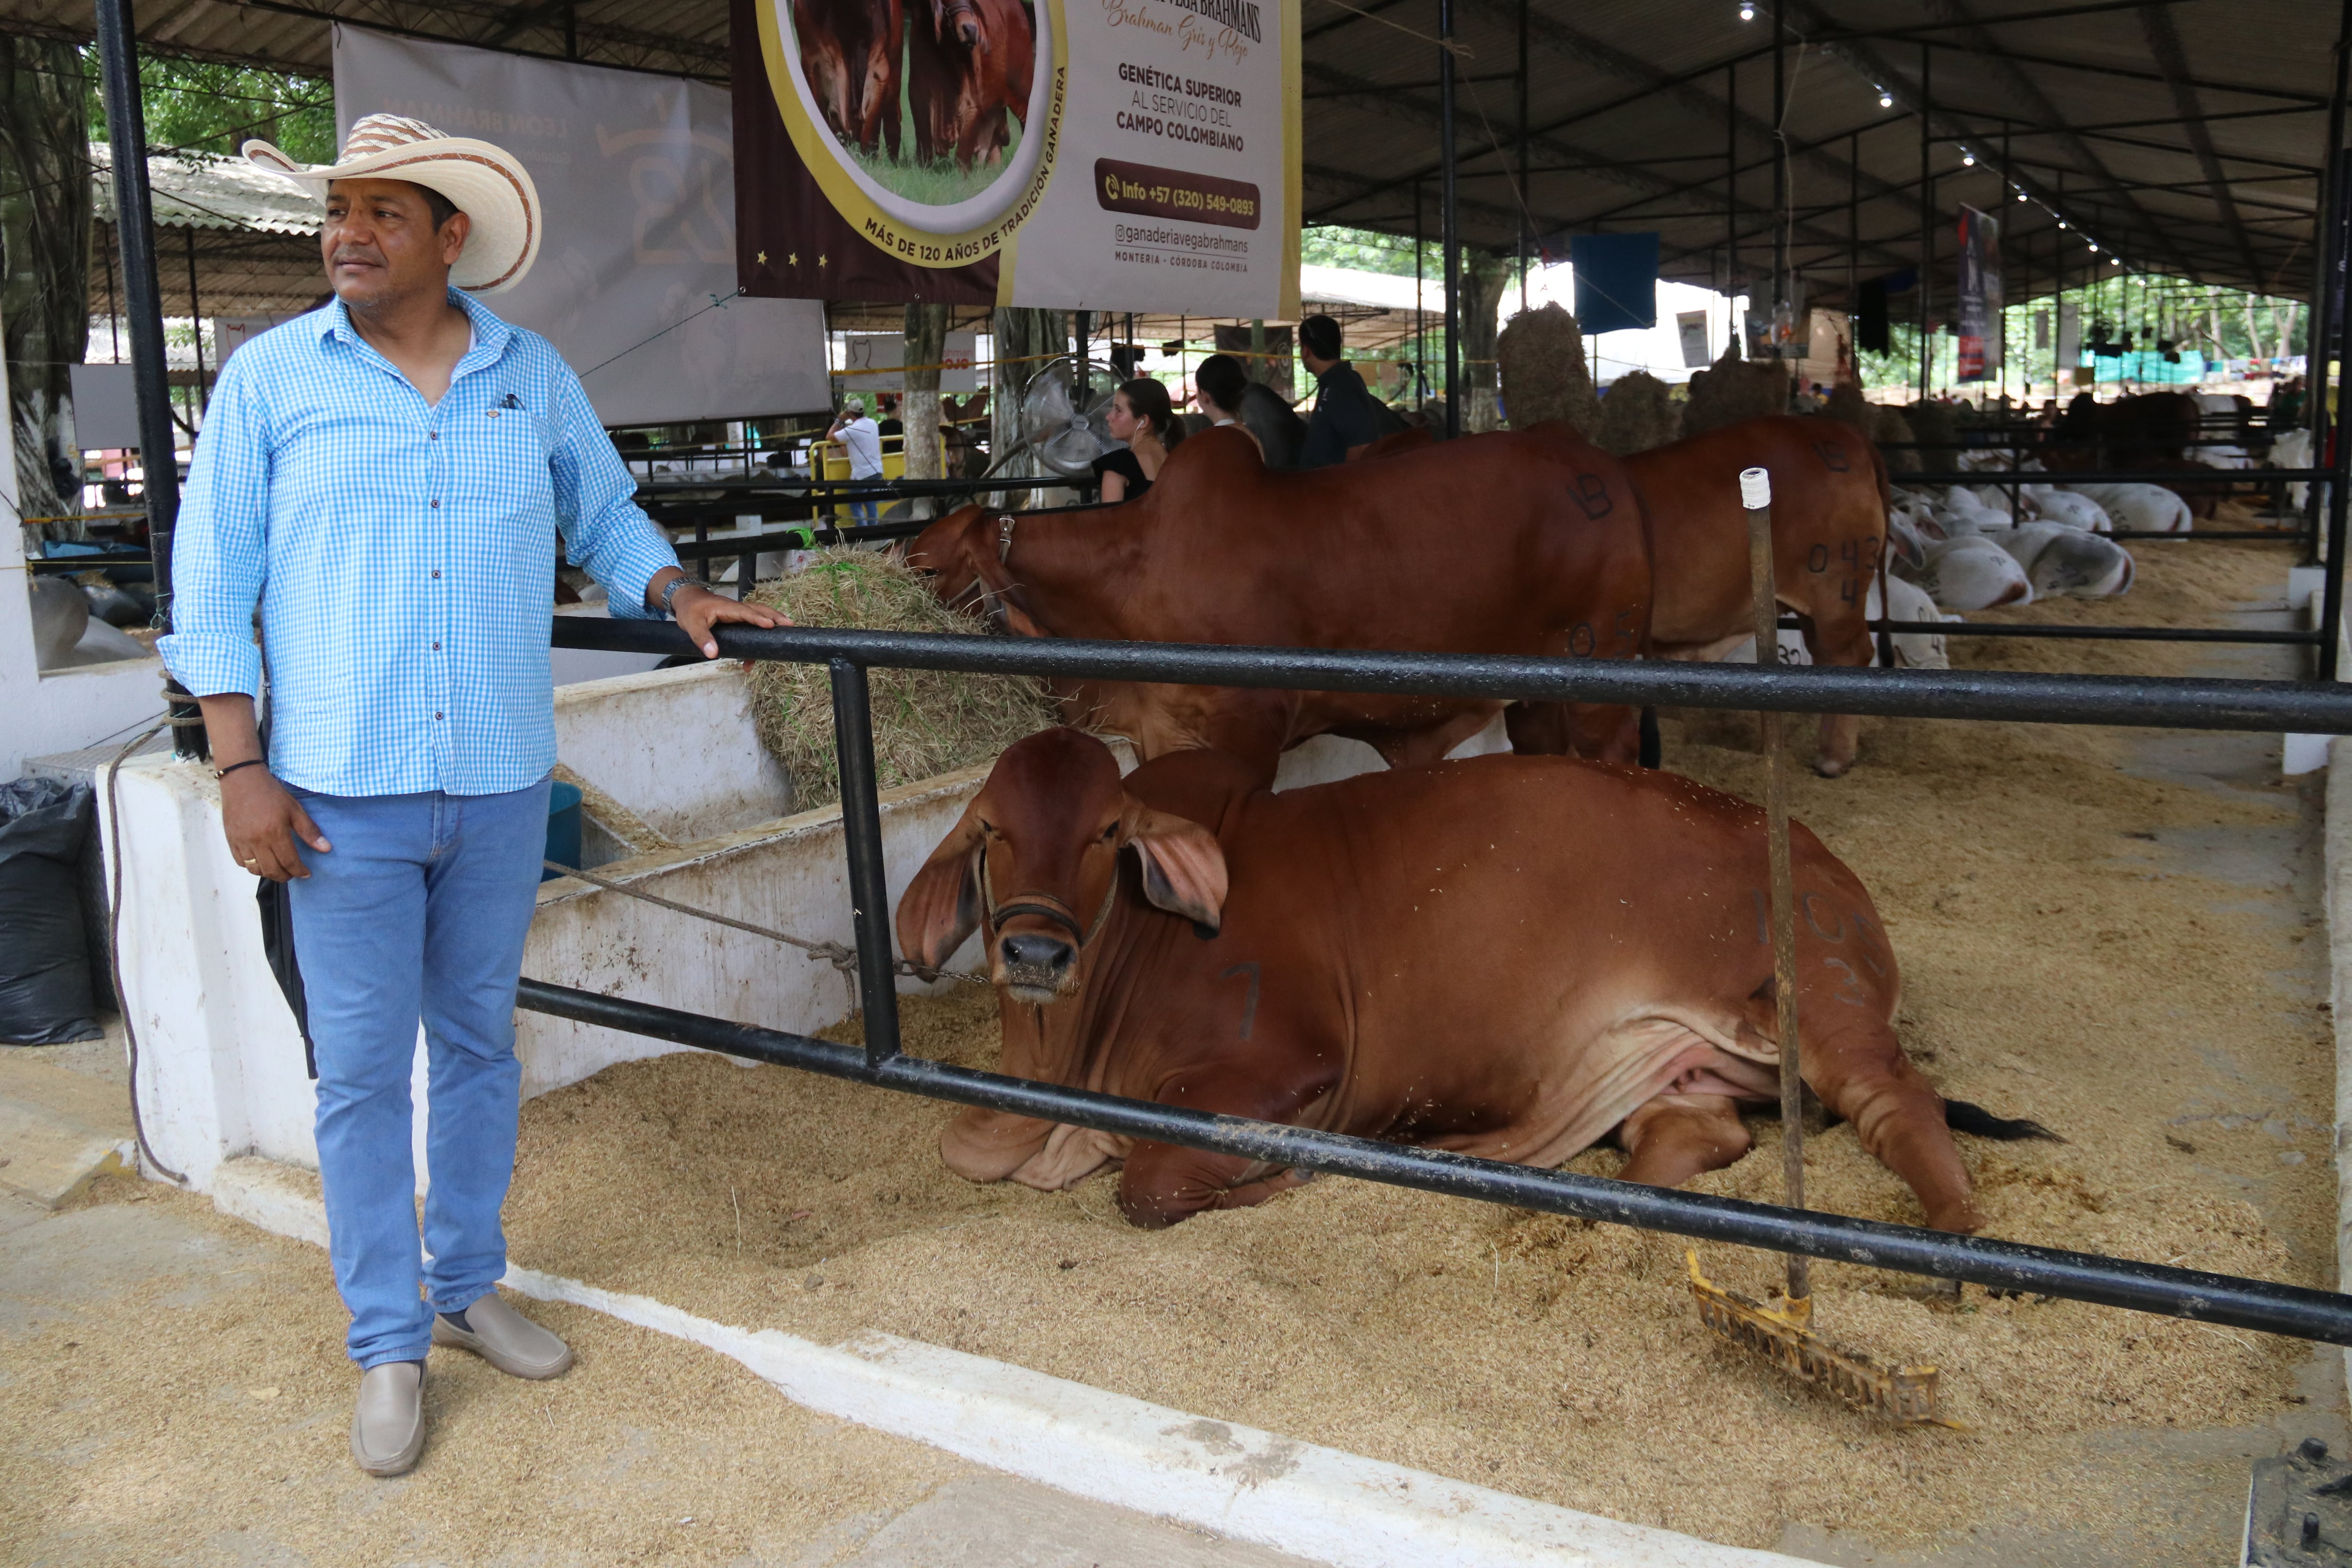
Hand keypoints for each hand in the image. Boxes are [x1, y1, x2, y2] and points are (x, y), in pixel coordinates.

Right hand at [223, 768, 329, 881]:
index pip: (288, 861)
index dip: (299, 871)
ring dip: (268, 873)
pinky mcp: (231, 840)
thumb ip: (309, 831)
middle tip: (293, 874)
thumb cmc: (271, 793)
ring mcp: (241, 841)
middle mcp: (256, 841)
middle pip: (271, 870)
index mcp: (274, 833)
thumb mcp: (294, 809)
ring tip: (278, 868)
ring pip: (255, 869)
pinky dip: (252, 867)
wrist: (242, 780)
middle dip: (285, 876)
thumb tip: (326, 849)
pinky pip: (240, 862)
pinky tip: (261, 862)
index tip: (306, 873)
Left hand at [672, 581, 790, 658]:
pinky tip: (753, 659)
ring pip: (758, 618)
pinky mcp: (736, 622)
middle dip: (775, 618)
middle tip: (790, 625)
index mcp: (727, 608)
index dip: (758, 619)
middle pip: (760, 611)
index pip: (746, 612)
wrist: (686, 601)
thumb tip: (713, 654)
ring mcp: (737, 616)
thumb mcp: (692, 624)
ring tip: (782, 638)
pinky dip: (756, 640)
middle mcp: (736, 610)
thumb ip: (702, 638)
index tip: (770, 625)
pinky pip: (750, 628)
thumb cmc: (689, 610)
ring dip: (771, 625)